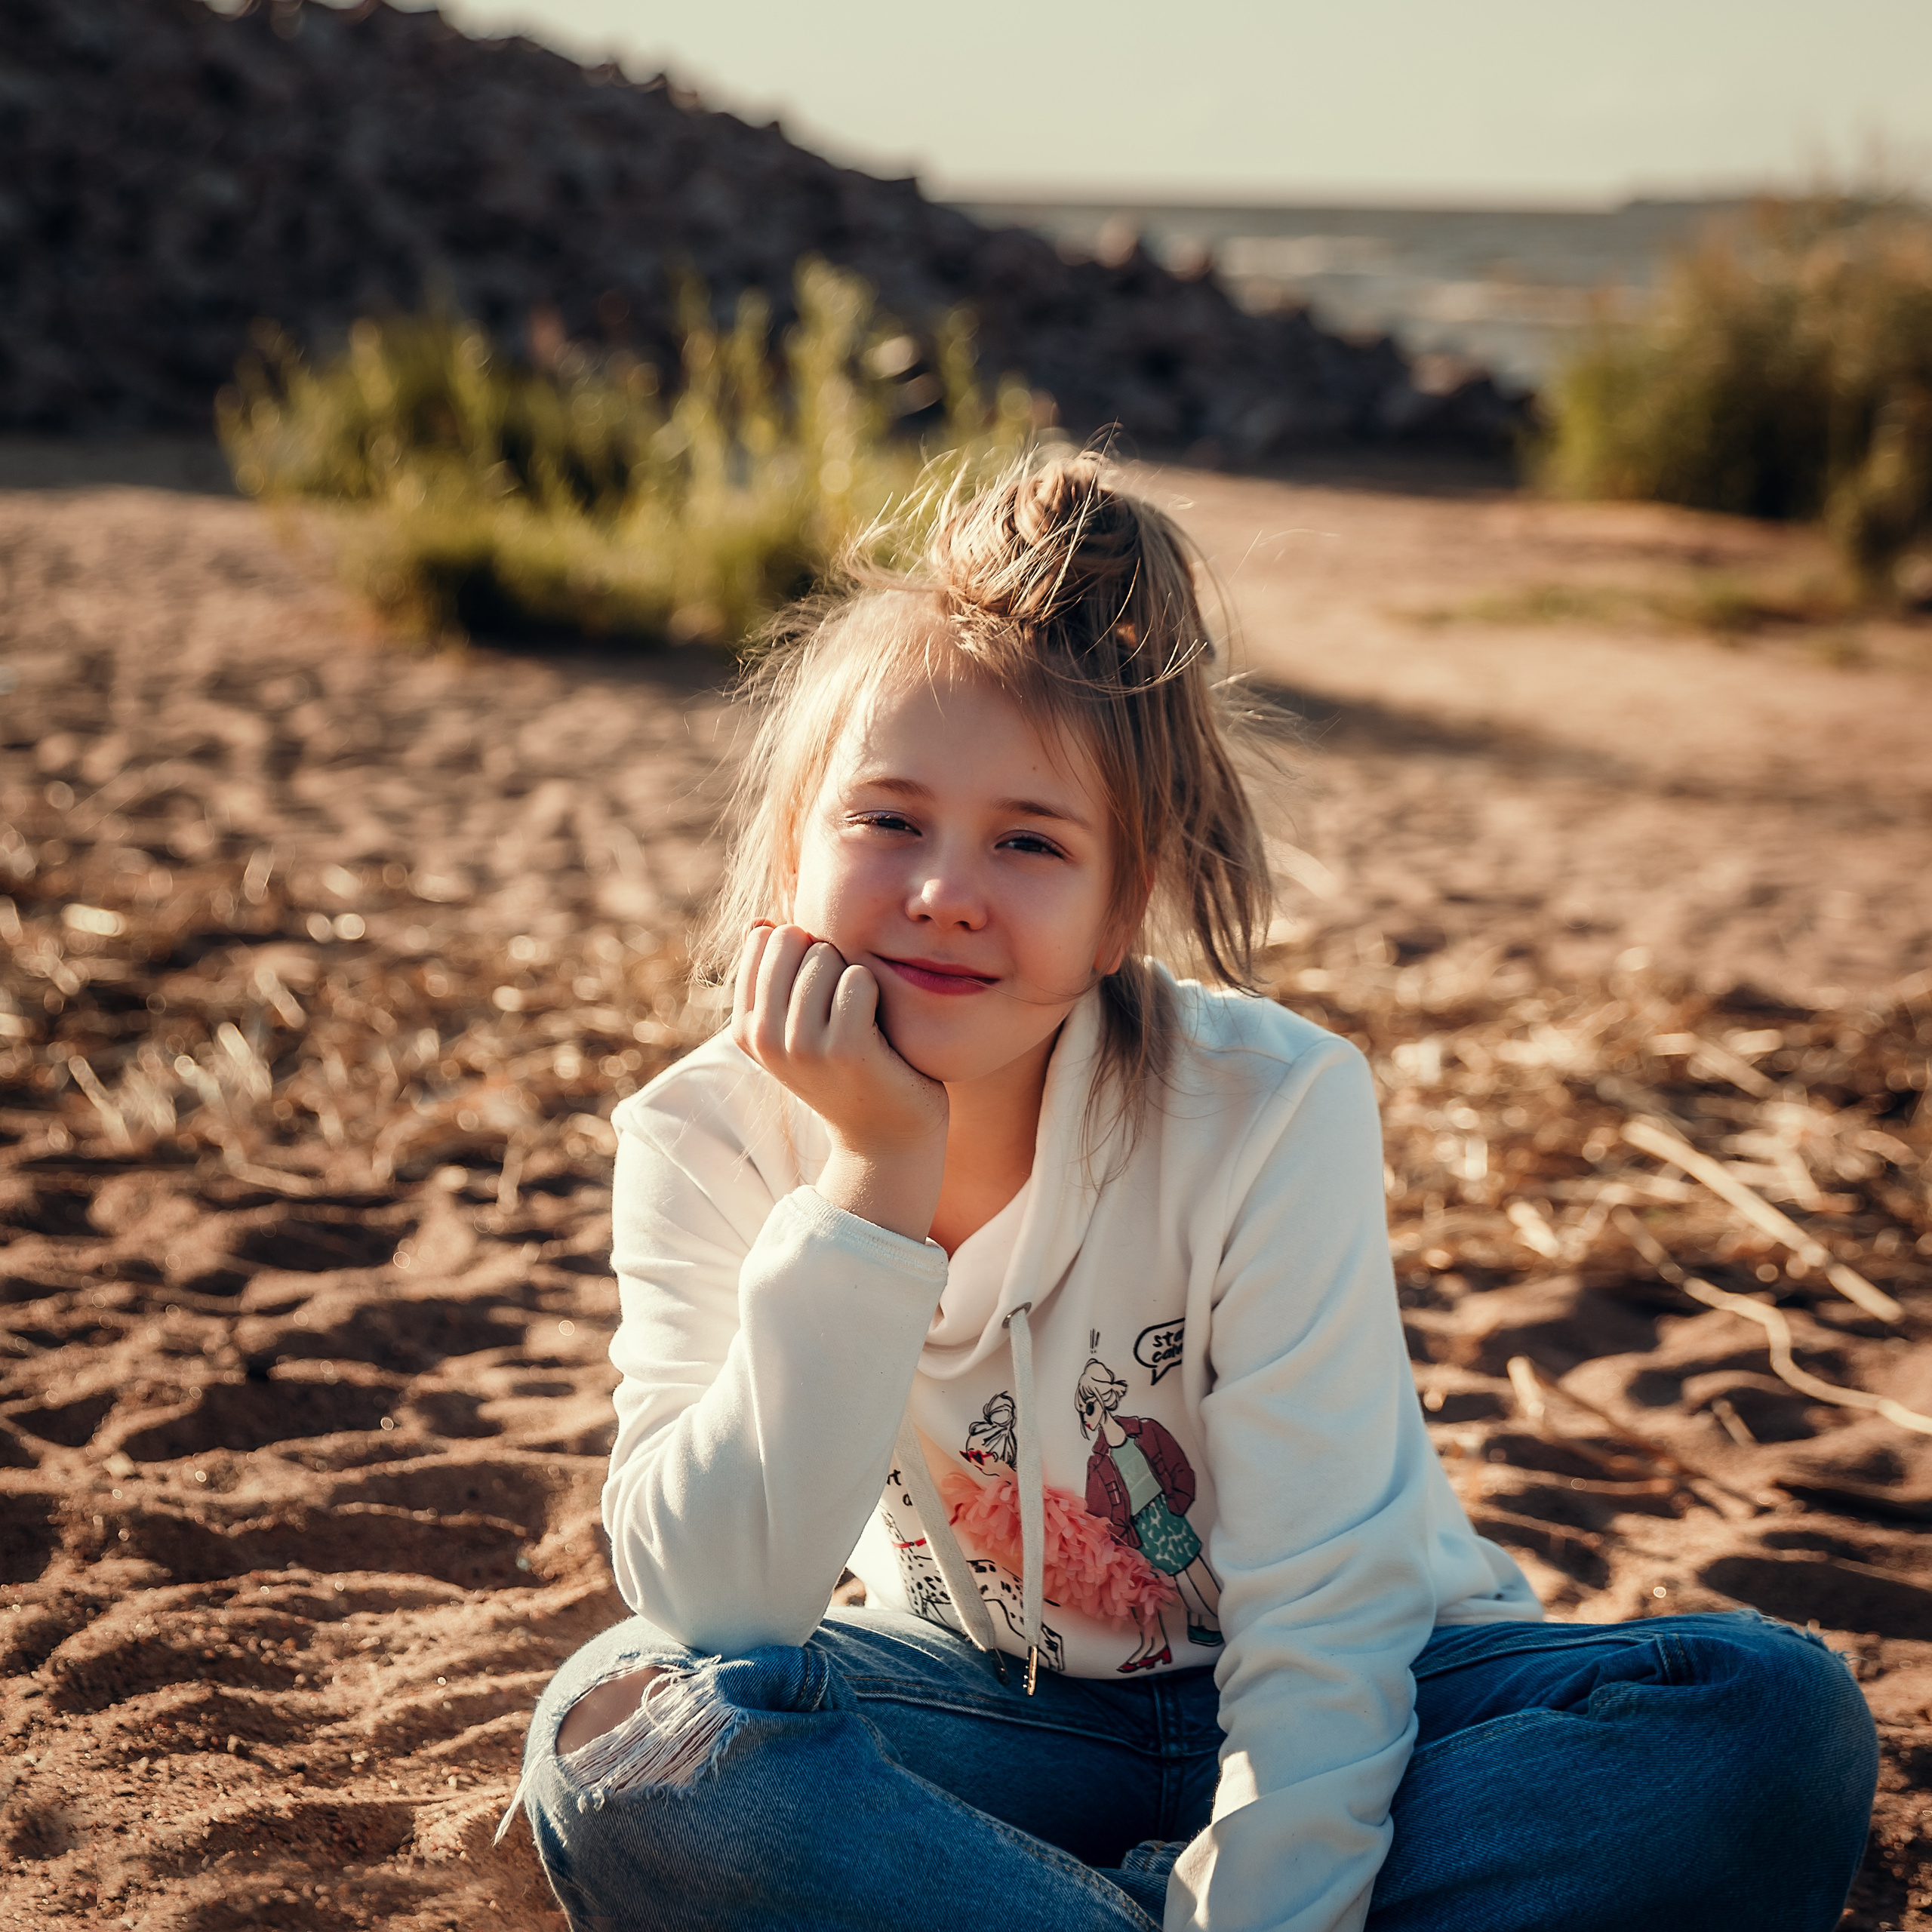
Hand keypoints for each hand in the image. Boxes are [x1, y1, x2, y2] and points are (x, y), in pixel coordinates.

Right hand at [731, 923, 946, 1241]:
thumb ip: (776, 975)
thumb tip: (758, 923)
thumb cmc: (848, 1070)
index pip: (762, 940)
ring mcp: (801, 1045)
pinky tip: (878, 1026)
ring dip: (853, 975)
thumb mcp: (798, 1026)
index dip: (802, 949)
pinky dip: (876, 991)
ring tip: (861, 1019)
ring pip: (825, 957)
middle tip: (844, 1003)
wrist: (885, 1137)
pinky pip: (858, 979)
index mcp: (746, 1028)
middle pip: (792, 940)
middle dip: (826, 956)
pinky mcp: (845, 1049)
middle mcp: (764, 1038)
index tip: (819, 989)